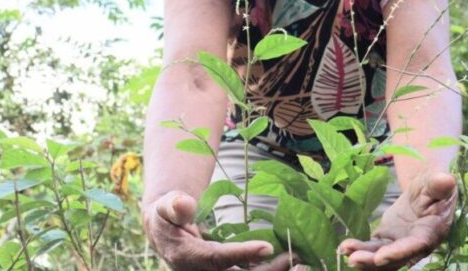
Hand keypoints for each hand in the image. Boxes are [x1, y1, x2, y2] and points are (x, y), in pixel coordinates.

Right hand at [144, 190, 295, 270]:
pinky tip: (291, 262)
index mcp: (188, 257)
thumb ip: (174, 205)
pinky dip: (270, 269)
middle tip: (295, 257)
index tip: (268, 246)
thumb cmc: (168, 215)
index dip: (243, 254)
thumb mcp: (165, 207)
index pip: (218, 259)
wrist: (166, 232)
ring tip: (302, 262)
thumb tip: (185, 204)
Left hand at [338, 171, 456, 269]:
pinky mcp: (388, 239)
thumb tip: (446, 179)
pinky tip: (344, 247)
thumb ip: (439, 184)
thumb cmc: (435, 184)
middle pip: (395, 258)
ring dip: (363, 256)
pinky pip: (373, 247)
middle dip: (373, 261)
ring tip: (344, 251)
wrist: (427, 188)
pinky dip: (359, 248)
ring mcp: (400, 243)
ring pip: (381, 255)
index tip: (380, 257)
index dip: (398, 253)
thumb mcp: (438, 181)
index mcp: (430, 232)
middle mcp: (415, 244)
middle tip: (354, 260)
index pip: (414, 246)